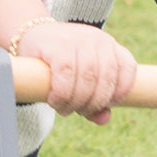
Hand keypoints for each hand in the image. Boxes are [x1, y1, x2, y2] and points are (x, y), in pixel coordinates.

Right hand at [16, 19, 138, 124]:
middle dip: (94, 102)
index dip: (121, 91)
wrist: (29, 38)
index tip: (107, 105)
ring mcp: (78, 39)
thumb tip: (104, 119)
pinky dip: (62, 93)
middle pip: (106, 79)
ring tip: (65, 109)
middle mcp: (97, 39)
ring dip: (77, 101)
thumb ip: (95, 101)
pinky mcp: (58, 45)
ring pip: (88, 78)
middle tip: (79, 111)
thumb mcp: (81, 80)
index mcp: (109, 46)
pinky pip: (66, 74)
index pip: (127, 68)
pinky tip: (55, 101)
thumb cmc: (59, 63)